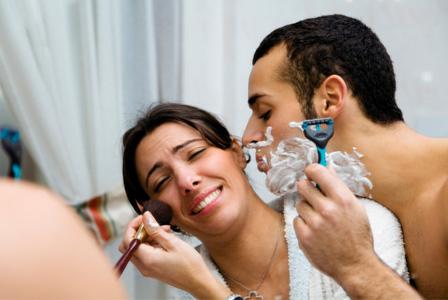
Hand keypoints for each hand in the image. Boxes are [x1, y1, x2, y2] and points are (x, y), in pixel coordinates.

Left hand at [119, 212, 230, 298]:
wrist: (198, 281)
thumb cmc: (189, 264)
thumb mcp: (173, 243)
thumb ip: (156, 230)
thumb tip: (145, 217)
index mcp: (147, 259)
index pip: (128, 240)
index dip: (133, 226)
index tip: (143, 218)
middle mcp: (143, 266)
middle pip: (129, 245)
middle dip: (138, 231)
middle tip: (152, 224)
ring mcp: (147, 269)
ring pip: (137, 248)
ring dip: (147, 236)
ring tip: (164, 231)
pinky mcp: (152, 269)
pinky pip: (145, 253)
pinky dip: (151, 243)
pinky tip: (165, 238)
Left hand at [293, 163, 374, 282]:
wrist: (355, 265)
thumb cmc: (357, 236)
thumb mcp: (355, 207)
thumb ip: (338, 187)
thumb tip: (327, 167)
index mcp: (342, 198)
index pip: (317, 171)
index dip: (312, 170)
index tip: (311, 173)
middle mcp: (327, 209)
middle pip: (302, 185)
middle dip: (307, 188)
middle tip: (313, 196)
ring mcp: (314, 223)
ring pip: (299, 204)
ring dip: (307, 209)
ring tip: (320, 219)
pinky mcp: (304, 236)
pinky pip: (297, 219)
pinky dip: (304, 224)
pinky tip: (316, 230)